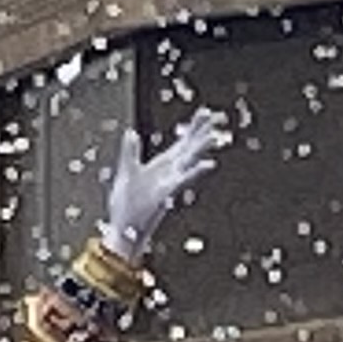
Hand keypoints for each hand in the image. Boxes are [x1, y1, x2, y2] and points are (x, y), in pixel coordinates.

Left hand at [100, 107, 228, 261]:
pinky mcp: (167, 191)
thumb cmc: (127, 203)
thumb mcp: (127, 171)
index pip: (183, 142)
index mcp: (163, 165)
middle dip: (202, 131)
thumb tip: (131, 133)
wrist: (125, 228)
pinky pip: (184, 179)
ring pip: (190, 161)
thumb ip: (130, 152)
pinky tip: (207, 164)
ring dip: (201, 149)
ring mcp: (171, 181)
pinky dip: (195, 171)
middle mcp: (171, 172)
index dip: (194, 127)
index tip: (206, 112)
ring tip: (214, 136)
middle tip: (217, 116)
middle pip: (191, 147)